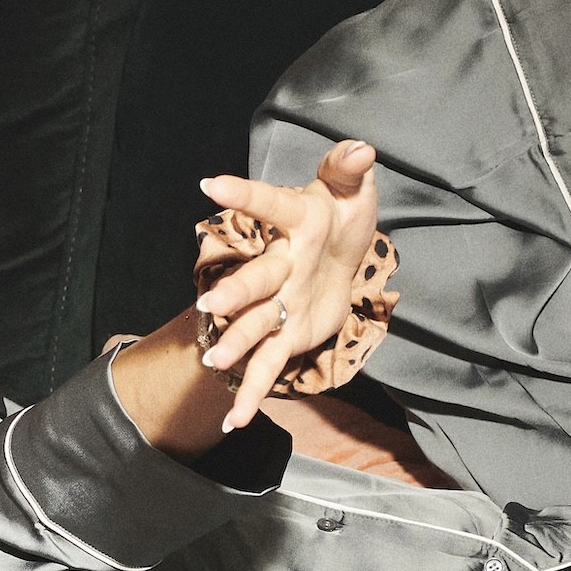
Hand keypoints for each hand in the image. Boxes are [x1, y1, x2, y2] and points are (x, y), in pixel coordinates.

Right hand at [190, 139, 383, 431]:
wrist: (341, 257)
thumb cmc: (342, 218)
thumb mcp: (352, 190)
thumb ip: (348, 169)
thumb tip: (361, 149)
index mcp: (296, 223)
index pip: (269, 205)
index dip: (242, 196)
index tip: (209, 186)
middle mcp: (279, 265)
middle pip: (256, 279)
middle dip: (234, 294)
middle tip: (210, 307)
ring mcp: (279, 304)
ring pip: (254, 324)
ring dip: (235, 342)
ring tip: (214, 361)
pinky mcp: (285, 335)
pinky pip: (267, 366)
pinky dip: (251, 394)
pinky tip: (233, 422)